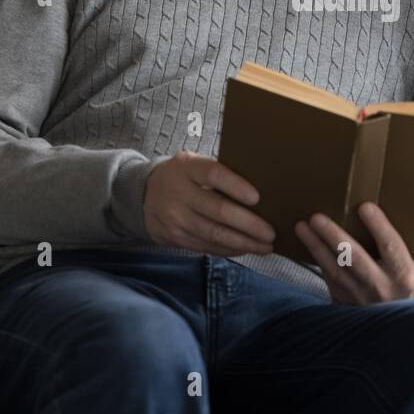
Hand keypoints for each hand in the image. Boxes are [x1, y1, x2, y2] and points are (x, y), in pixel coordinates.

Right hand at [144, 150, 275, 255]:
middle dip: (249, 224)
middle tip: (271, 233)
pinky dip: (230, 250)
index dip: (235, 186)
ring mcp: (176, 218)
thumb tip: (260, 185)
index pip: (213, 174)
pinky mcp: (176, 238)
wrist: (142, 195)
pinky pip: (207, 247)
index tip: (257, 198)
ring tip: (266, 246)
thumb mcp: (193, 163)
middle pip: (218, 210)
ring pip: (215, 234)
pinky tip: (246, 249)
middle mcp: (179, 193)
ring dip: (244, 243)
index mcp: (187, 168)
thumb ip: (218, 171)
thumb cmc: (183, 176)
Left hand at [294, 202, 413, 303]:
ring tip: (302, 227)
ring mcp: (360, 298)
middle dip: (333, 237)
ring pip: (334, 270)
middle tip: (316, 218)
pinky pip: (329, 280)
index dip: (378, 227)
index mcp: (404, 277)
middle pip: (354, 258)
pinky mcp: (344, 304)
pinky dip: (318, 261)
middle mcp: (381, 288)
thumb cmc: (410, 294)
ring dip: (316, 247)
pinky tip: (307, 245)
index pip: (391, 248)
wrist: (400, 332)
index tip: (365, 207)